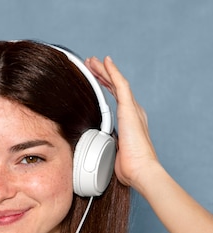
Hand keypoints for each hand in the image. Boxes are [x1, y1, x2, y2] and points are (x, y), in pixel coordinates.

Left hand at [85, 56, 158, 189]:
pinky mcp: (130, 109)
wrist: (140, 171)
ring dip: (104, 70)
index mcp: (130, 122)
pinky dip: (112, 71)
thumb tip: (95, 146)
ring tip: (92, 61)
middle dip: (103, 75)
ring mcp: (133, 109)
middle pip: (116, 88)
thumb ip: (106, 144)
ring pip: (116, 83)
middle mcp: (133, 113)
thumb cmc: (129, 168)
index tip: (96, 79)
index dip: (107, 87)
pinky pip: (120, 84)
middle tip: (91, 65)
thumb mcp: (113, 152)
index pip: (117, 99)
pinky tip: (104, 62)